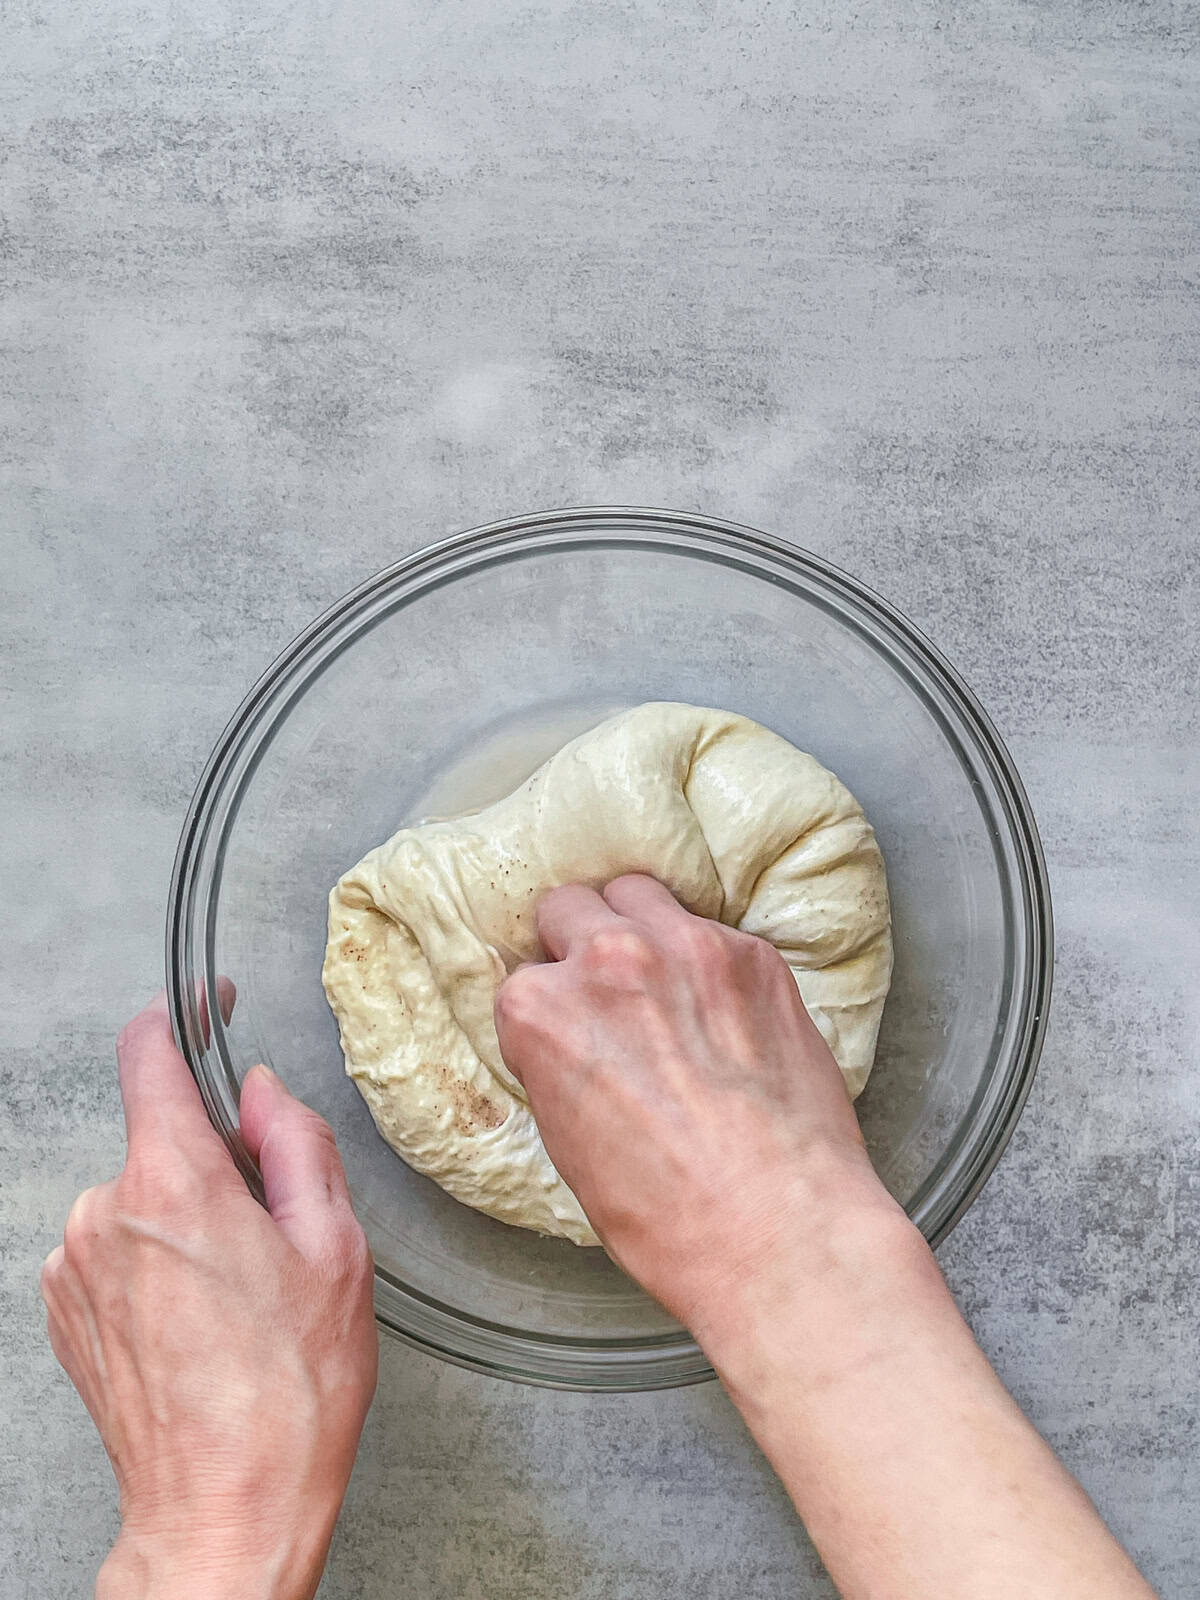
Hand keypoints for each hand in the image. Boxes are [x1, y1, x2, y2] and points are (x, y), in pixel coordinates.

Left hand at [41, 991, 376, 1599]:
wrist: (224, 1511)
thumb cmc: (287, 1394)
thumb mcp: (335, 1249)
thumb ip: (295, 1145)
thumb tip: (263, 1093)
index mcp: (174, 1185)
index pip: (151, 1057)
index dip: (181, 1018)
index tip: (203, 1008)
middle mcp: (105, 1215)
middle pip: (161, 1137)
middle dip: (216, 1159)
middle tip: (273, 1232)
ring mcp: (73, 1267)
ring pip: (140, 1196)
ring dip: (186, 1217)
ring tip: (240, 1295)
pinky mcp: (65, 1312)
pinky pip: (114, 1248)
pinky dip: (156, 1261)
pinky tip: (202, 1321)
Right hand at [497, 879, 1154, 1599]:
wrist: (782, 1233)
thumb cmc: (668, 1219)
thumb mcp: (569, 1146)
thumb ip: (559, 1063)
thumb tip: (574, 1039)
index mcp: (541, 1012)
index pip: (522, 974)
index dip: (548, 1006)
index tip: (570, 1030)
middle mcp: (608, 959)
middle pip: (570, 907)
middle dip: (578, 944)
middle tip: (608, 992)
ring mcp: (688, 947)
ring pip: (640, 893)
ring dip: (640, 927)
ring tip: (663, 981)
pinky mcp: (754, 955)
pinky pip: (711, 928)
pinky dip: (707, 957)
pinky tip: (723, 1010)